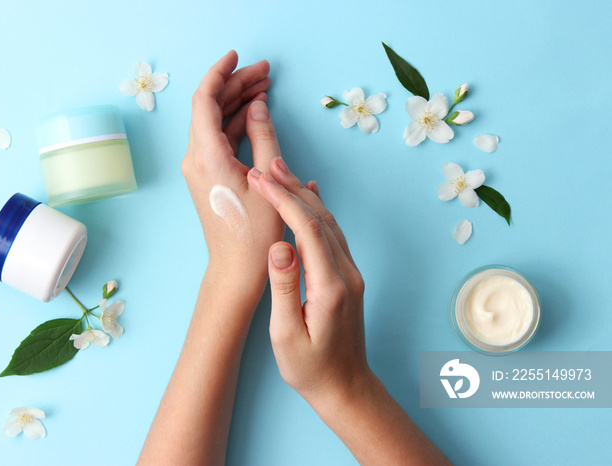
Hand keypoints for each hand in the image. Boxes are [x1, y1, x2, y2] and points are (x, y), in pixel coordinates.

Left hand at [182, 50, 284, 285]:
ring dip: (237, 103)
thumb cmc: (255, 233)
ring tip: (264, 88)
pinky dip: (235, 123)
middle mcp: (196, 158)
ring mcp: (199, 168)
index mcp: (207, 156)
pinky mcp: (206, 176)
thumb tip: (259, 106)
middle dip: (235, 85)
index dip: (221, 73)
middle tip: (264, 72)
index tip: (237, 57)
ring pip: (214, 122)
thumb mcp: (268, 180)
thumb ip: (264, 136)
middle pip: (210, 107)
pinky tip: (255, 115)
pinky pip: (217, 139)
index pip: (205, 100)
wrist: (236, 268)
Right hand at [248, 158, 369, 404]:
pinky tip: (310, 196)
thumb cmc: (311, 368)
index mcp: (330, 287)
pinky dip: (318, 211)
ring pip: (329, 222)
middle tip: (266, 165)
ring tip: (280, 173)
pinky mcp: (349, 277)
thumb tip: (278, 246)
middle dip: (292, 189)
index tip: (260, 181)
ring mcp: (351, 274)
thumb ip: (284, 287)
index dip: (283, 201)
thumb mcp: (286, 334)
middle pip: (321, 218)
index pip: (307, 229)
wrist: (346, 388)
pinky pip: (334, 234)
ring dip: (304, 195)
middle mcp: (346, 274)